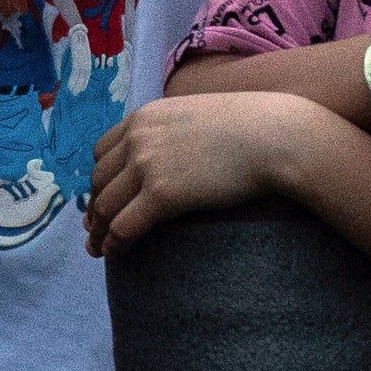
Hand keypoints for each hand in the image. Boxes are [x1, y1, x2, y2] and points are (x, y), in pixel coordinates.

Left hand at [85, 92, 306, 251]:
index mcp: (144, 117)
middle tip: (94, 230)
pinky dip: (115, 243)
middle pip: (99, 180)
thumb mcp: (197, 116)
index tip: (101, 199)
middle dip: (94, 208)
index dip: (99, 180)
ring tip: (99, 249)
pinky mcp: (162, 194)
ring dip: (99, 231)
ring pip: (105, 206)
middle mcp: (138, 138)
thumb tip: (169, 155)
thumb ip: (173, 131)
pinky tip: (117, 254)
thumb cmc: (249, 128)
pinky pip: (124, 226)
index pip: (102, 151)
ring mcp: (147, 165)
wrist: (275, 136)